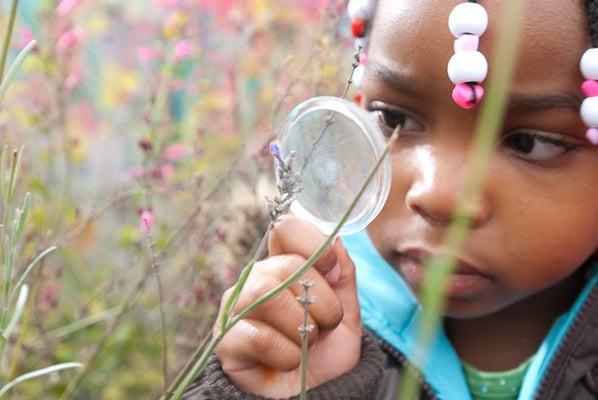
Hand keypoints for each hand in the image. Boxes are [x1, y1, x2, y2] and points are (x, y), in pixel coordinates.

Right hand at [215, 216, 361, 397]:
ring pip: (268, 294)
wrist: (313, 393)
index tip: (331, 270)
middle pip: (285, 265)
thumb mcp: (346, 310)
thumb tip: (336, 242)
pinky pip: (260, 336)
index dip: (314, 244)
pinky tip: (289, 361)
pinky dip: (287, 353)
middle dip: (321, 301)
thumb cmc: (325, 350)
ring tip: (308, 343)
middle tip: (325, 325)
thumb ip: (343, 274)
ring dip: (302, 326)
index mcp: (283, 265)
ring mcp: (236, 307)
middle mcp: (256, 279)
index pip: (286, 228)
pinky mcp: (226, 339)